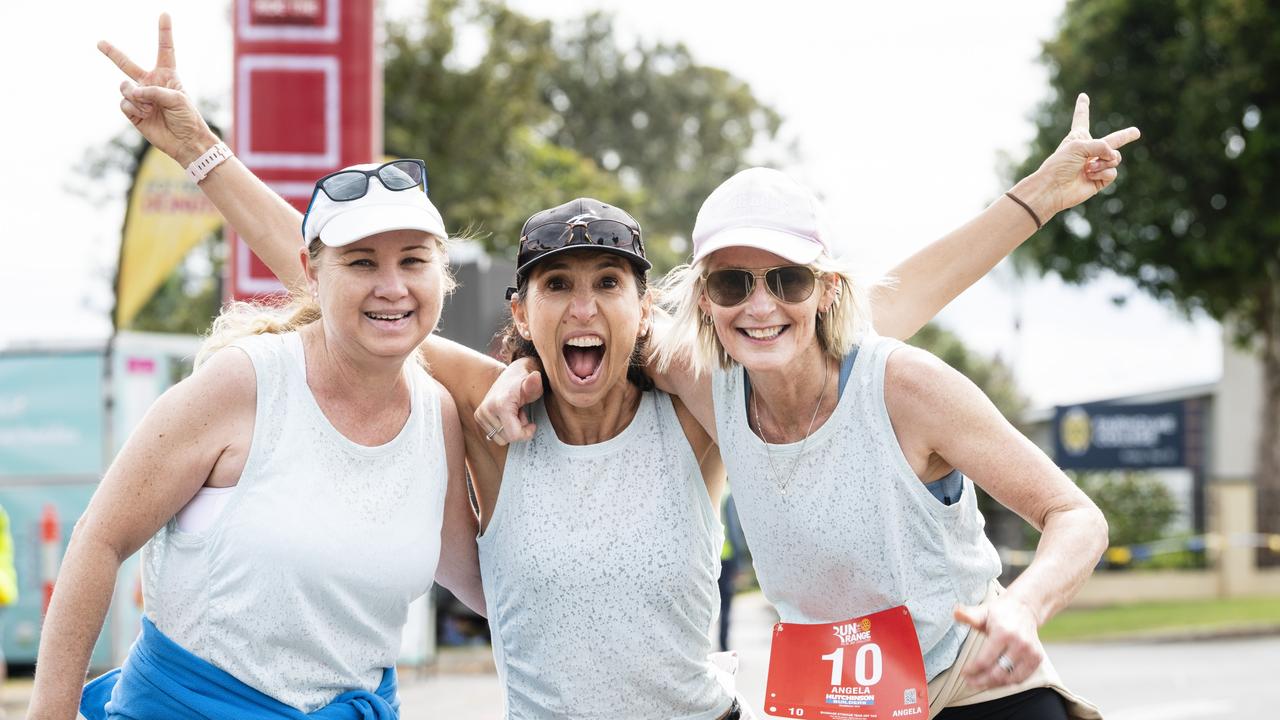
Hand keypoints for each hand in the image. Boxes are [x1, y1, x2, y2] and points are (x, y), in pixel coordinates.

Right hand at [98, 14, 218, 165]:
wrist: (186, 142)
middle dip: (112, 53)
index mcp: (167, 75)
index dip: (164, 32)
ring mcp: (140, 97)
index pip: (165, 49)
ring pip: (124, 86)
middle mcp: (150, 83)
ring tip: (149, 106)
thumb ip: (153, 91)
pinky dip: (134, 107)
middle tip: (100, 42)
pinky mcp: (133, 112)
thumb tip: (131, 92)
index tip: (165, 14)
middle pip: (127, 64)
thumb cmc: (188, 118)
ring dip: (136, 95)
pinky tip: (145, 114)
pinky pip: (124, 102)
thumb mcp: (177, 99)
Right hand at [473, 358, 543, 445]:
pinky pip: (493, 435)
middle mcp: (487, 410)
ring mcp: (480, 414)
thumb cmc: (525, 382)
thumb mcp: (534, 385)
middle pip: (506, 438)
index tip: (532, 424)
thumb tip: (535, 376)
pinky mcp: (478, 416)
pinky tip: (507, 415)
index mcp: (500, 404)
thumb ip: (535, 384)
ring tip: (514, 414)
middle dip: (518, 430)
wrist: (511, 375)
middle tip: (521, 414)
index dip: (526, 434)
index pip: (513, 435)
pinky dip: (503, 428)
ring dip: (510, 429)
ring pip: (499, 438)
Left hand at [953, 594, 1044, 690]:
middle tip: (969, 682)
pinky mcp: (1036, 659)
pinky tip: (995, 681)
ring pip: (1009, 679)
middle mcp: (1019, 644)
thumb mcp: (983, 611)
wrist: (1025, 608)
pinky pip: (1021, 678)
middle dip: (981, 681)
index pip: (985, 660)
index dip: (973, 670)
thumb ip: (968, 615)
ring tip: (980, 684)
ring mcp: (1030, 653)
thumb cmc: (1000, 612)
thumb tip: (956, 612)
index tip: (964, 673)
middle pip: (997, 673)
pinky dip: (1007, 683)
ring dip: (993, 685)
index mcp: (1003, 633)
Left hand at [1022, 93, 1140, 218]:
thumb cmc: (1060, 164)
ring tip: (1088, 167)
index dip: (1082, 107)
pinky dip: (1102, 172)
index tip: (1083, 96)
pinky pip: (1112, 171)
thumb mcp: (1079, 146)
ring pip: (1115, 158)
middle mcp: (1089, 150)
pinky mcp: (1099, 179)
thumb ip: (1101, 146)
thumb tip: (1114, 158)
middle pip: (1112, 141)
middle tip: (1136, 132)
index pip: (1082, 118)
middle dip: (1125, 136)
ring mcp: (1096, 165)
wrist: (1053, 188)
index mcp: (1078, 137)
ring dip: (1104, 161)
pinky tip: (1089, 175)